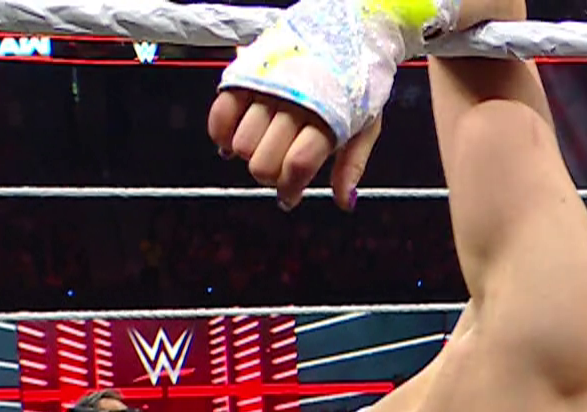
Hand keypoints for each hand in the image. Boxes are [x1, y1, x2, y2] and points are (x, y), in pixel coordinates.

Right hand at [210, 89, 378, 211]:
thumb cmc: (356, 83)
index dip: (289, 189)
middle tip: (279, 171)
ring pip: (242, 144)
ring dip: (249, 155)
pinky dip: (221, 134)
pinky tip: (233, 140)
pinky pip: (220, 114)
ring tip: (263, 147)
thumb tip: (345, 202)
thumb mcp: (366, 125)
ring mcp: (267, 88)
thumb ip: (352, 165)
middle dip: (270, 177)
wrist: (344, 35)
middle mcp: (294, 103)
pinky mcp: (245, 75)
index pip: (297, 165)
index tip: (289, 197)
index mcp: (327, 118)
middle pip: (264, 162)